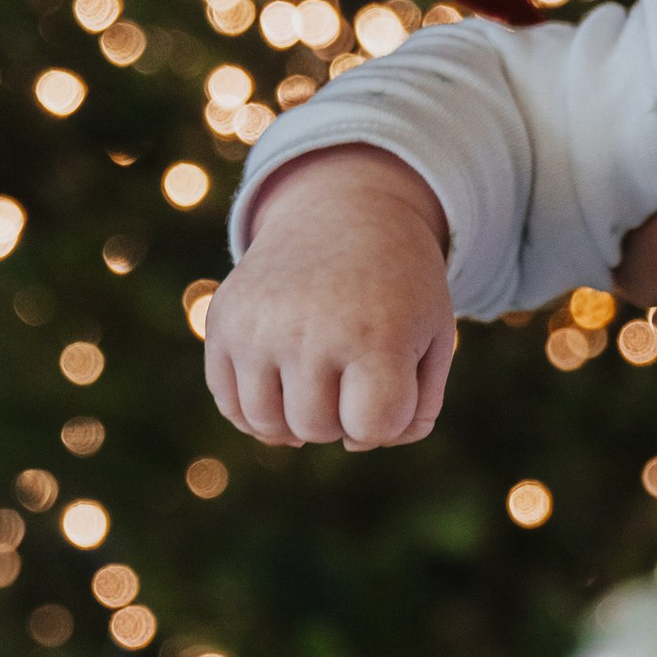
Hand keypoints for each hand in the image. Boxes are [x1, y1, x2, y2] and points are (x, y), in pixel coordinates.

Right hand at [205, 148, 456, 448]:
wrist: (345, 213)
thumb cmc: (400, 291)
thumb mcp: (433, 340)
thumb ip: (416, 410)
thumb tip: (356, 443)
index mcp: (374, 334)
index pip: (370, 427)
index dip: (385, 420)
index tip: (392, 385)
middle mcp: (309, 329)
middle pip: (317, 430)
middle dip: (342, 417)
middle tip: (353, 373)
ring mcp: (258, 326)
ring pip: (268, 426)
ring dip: (298, 419)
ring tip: (320, 379)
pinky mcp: (223, 322)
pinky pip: (231, 405)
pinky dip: (257, 408)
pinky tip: (284, 382)